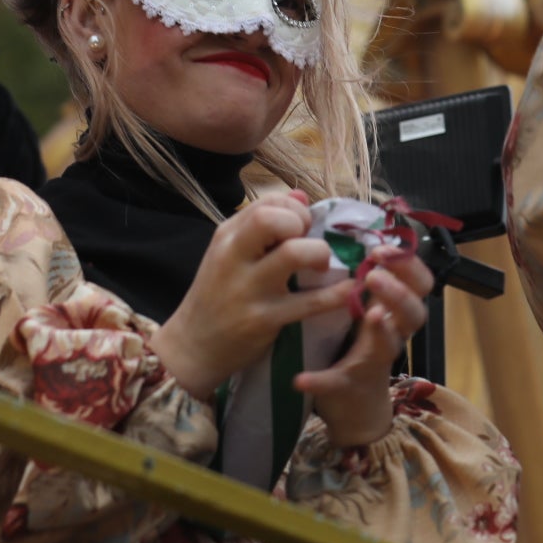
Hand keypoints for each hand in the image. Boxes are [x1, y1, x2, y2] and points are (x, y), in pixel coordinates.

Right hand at [149, 191, 355, 398]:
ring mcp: (249, 289)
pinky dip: (337, 294)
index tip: (300, 227)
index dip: (293, 209)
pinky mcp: (265, 320)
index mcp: (227, 237)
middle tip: (308, 242)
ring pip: (293, 254)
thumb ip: (262, 222)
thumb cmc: (216, 296)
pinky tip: (349, 290)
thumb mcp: (229, 253)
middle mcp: (234, 257)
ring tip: (323, 266)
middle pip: (272, 220)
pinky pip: (309, 302)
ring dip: (319, 254)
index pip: (267, 203)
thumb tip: (300, 196)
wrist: (193, 346)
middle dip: (301, 223)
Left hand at [296, 249, 432, 446]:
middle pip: (416, 312)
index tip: (384, 247)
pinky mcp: (350, 385)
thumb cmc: (356, 343)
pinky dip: (320, 380)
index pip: (420, 282)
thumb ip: (361, 274)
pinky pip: (338, 383)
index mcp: (395, 310)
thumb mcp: (363, 306)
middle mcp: (393, 334)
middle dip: (399, 291)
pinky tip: (300, 379)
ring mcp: (375, 362)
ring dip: (381, 329)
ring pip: (391, 345)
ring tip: (369, 314)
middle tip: (375, 275)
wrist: (353, 403)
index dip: (409, 264)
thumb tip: (345, 228)